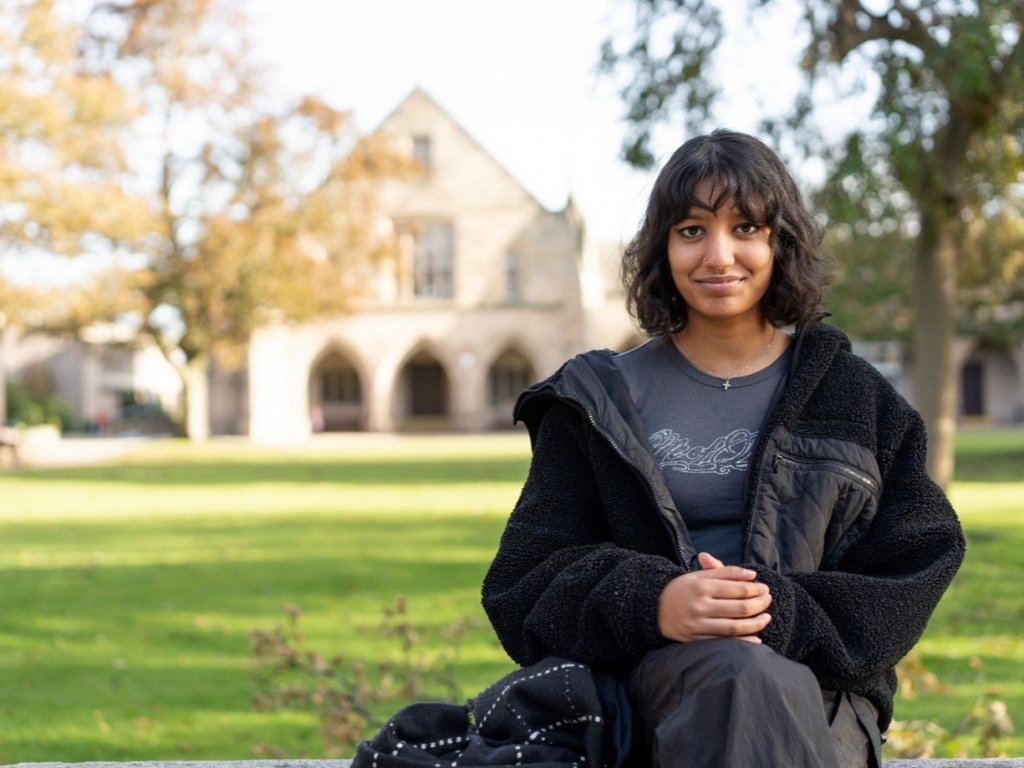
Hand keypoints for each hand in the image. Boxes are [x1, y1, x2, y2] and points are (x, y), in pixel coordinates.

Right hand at [657, 552, 772, 643]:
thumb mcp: (699, 575)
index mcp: (701, 587)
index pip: (737, 589)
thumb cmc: (681, 589)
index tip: (764, 588)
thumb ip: (725, 572)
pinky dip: (742, 642)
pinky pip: (724, 642)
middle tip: (769, 600)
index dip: (756, 589)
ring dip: (755, 624)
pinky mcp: (695, 640)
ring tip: (766, 618)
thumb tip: (752, 574)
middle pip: (739, 608)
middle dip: (759, 604)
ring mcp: (697, 625)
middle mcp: (699, 606)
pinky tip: (755, 638)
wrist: (654, 608)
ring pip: (735, 627)